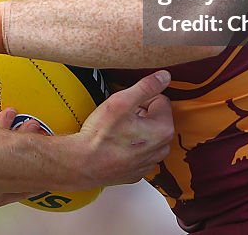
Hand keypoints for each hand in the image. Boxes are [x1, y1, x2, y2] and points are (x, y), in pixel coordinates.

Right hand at [73, 70, 173, 186]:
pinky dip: (132, 147)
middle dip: (141, 114)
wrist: (83, 163)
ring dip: (137, 131)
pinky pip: (140, 152)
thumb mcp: (121, 101)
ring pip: (149, 136)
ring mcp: (150, 162)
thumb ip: (146, 86)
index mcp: (163, 129)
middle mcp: (162, 148)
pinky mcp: (138, 171)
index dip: (142, 99)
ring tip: (118, 131)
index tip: (127, 106)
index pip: (161, 100)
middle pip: (156, 119)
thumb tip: (164, 76)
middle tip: (121, 117)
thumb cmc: (101, 135)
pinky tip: (117, 145)